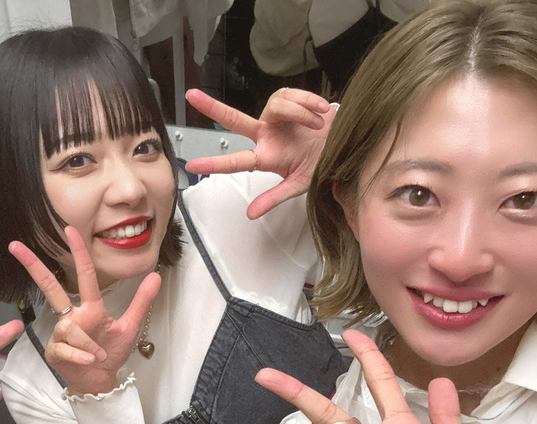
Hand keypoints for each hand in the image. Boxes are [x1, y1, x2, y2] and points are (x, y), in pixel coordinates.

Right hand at [8, 226, 159, 395]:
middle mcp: (72, 317)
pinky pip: (66, 347)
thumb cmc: (111, 352)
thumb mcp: (130, 327)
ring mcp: (60, 334)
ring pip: (69, 328)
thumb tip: (156, 275)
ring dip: (88, 342)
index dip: (78, 252)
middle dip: (32, 265)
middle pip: (49, 286)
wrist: (100, 381)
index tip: (69, 229)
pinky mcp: (55, 351)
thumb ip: (141, 301)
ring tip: (100, 354)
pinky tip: (89, 359)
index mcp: (90, 308)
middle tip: (15, 245)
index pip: (84, 275)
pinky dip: (81, 354)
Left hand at [183, 87, 334, 218]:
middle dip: (213, 108)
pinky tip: (321, 112)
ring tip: (318, 124)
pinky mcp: (288, 98)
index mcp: (266, 156)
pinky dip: (309, 104)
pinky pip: (292, 96)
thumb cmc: (321, 163)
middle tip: (191, 96)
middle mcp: (265, 134)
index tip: (192, 165)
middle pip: (234, 120)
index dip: (215, 163)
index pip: (236, 161)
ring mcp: (274, 116)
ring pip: (276, 106)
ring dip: (301, 114)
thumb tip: (251, 214)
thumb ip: (274, 197)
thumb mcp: (299, 184)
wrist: (345, 142)